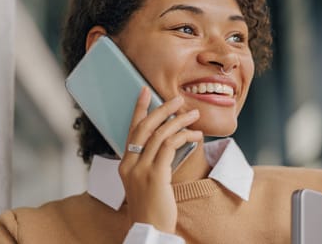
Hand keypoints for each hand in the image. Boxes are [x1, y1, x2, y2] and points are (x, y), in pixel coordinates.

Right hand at [119, 87, 201, 233]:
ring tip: (194, 115)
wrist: (149, 231)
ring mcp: (141, 170)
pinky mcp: (155, 176)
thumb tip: (172, 141)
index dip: (139, 110)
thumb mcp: (146, 182)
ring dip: (179, 121)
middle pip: (144, 127)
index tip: (146, 92)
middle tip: (178, 99)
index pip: (132, 130)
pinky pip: (170, 147)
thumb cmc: (151, 208)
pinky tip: (195, 136)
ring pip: (159, 135)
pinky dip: (184, 137)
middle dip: (162, 109)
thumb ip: (153, 162)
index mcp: (125, 165)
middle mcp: (129, 165)